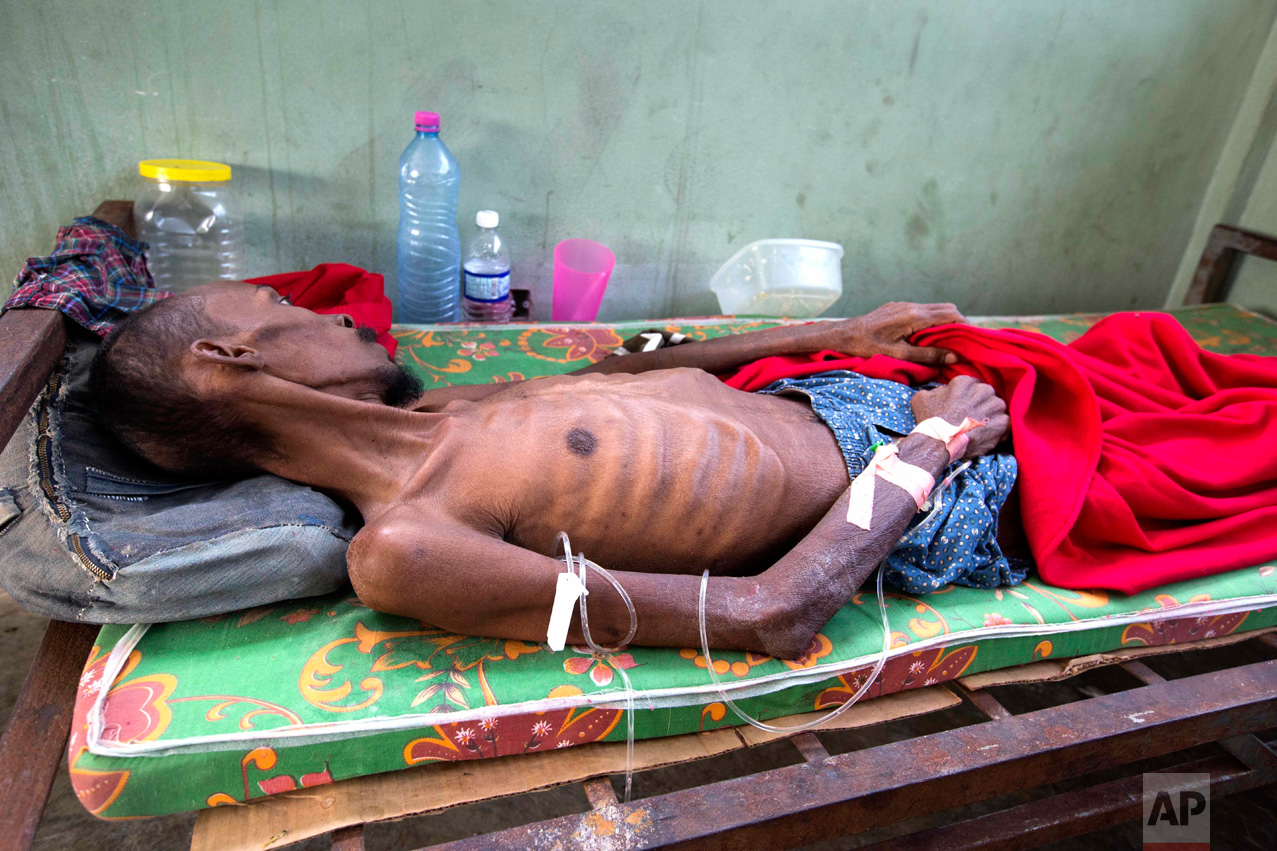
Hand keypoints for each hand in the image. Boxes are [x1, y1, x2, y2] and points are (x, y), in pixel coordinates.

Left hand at [813, 302, 964, 365]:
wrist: (842, 334)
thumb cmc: (867, 346)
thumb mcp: (898, 354)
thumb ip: (927, 355)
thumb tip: (954, 356)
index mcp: (914, 316)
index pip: (950, 315)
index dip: (965, 326)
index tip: (973, 340)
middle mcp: (911, 306)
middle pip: (946, 308)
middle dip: (958, 323)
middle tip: (963, 342)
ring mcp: (904, 305)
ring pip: (935, 308)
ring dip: (945, 322)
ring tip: (948, 342)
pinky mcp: (897, 308)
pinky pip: (922, 311)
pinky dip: (932, 321)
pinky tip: (928, 337)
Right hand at [910, 375, 1008, 458]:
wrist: (940, 443)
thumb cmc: (931, 421)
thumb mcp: (922, 398)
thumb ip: (936, 390)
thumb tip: (942, 392)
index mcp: (965, 382)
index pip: (972, 386)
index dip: (967, 398)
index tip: (963, 407)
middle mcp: (984, 390)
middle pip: (986, 395)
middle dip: (980, 405)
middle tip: (971, 419)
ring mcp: (995, 406)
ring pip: (996, 409)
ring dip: (990, 417)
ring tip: (979, 429)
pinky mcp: (1004, 423)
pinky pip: (1005, 424)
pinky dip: (998, 431)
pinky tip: (986, 437)